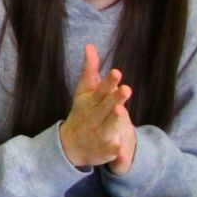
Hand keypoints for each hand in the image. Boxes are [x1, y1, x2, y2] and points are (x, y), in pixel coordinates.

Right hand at [60, 44, 135, 170]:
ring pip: (107, 127)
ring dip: (113, 121)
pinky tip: (121, 148)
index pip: (100, 90)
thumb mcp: (84, 92)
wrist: (70, 145)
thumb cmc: (83, 113)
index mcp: (90, 102)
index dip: (109, 82)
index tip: (117, 73)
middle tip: (126, 89)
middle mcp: (93, 117)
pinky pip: (110, 151)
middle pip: (105, 107)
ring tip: (121, 112)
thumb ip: (89, 70)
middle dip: (115, 99)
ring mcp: (98, 134)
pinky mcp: (104, 150)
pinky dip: (115, 151)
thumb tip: (90, 46)